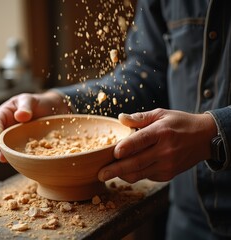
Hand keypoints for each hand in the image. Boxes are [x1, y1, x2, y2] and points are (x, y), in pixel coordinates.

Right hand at [0, 91, 70, 161]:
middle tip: (1, 155)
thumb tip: (20, 116)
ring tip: (6, 160)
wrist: (50, 111)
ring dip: (2, 155)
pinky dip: (14, 157)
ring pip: (0, 148)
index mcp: (3, 114)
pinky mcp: (18, 146)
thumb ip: (25, 106)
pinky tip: (19, 161)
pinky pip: (13, 153)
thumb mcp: (31, 100)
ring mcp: (10, 138)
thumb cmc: (37, 103)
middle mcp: (3, 127)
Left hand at [98, 108, 217, 182]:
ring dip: (122, 175)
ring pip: (139, 174)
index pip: (141, 141)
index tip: (113, 153)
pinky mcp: (168, 174)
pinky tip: (125, 171)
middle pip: (136, 163)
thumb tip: (120, 118)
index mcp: (162, 132)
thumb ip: (140, 117)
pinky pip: (147, 176)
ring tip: (107, 174)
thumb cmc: (180, 123)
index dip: (126, 147)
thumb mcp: (161, 114)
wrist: (205, 138)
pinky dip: (134, 174)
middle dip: (116, 170)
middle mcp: (165, 150)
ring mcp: (167, 165)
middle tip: (100, 174)